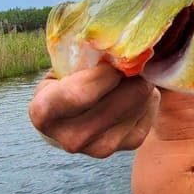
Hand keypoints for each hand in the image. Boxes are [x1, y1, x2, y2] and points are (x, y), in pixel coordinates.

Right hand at [28, 63, 159, 157]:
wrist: (68, 120)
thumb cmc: (64, 82)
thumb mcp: (60, 68)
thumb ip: (83, 57)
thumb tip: (119, 45)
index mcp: (45, 113)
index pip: (81, 93)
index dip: (105, 72)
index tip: (114, 57)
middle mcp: (71, 138)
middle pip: (119, 99)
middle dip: (132, 73)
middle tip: (134, 57)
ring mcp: (100, 148)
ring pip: (138, 103)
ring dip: (141, 82)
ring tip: (132, 72)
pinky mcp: (126, 146)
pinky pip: (149, 111)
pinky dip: (148, 96)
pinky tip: (136, 90)